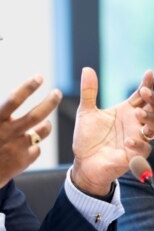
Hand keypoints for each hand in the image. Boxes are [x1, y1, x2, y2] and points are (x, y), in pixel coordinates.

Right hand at [0, 74, 61, 212]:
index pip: (15, 98)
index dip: (29, 86)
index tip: (39, 78)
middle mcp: (7, 133)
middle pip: (37, 113)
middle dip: (50, 101)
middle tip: (57, 92)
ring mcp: (16, 148)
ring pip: (42, 131)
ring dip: (46, 123)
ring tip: (44, 120)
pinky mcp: (22, 162)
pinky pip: (37, 148)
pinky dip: (35, 144)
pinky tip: (29, 142)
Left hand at [71, 68, 153, 195]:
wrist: (83, 161)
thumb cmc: (87, 137)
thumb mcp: (86, 112)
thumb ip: (89, 92)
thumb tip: (86, 69)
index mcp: (126, 111)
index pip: (141, 95)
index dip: (147, 84)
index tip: (149, 73)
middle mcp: (135, 123)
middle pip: (152, 109)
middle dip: (152, 100)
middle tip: (145, 92)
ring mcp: (137, 138)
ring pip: (152, 127)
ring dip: (149, 119)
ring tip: (138, 113)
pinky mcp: (134, 155)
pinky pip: (142, 149)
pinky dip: (137, 144)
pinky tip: (127, 140)